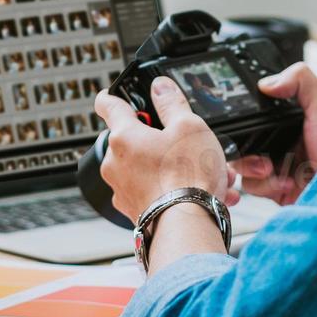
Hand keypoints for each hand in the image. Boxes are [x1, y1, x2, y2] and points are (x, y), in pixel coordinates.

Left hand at [94, 77, 229, 223]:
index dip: (112, 95)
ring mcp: (123, 190)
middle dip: (162, 138)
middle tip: (187, 141)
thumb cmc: (187, 178)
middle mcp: (116, 164)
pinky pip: (155, 190)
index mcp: (123, 137)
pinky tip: (202, 191)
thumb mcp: (189, 126)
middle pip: (134, 139)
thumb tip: (161, 87)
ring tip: (208, 172)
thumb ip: (172, 103)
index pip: (109, 105)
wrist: (187, 228)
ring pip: (149, 167)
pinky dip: (175, 187)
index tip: (111, 94)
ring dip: (175, 165)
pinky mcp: (135, 211)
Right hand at [230, 62, 316, 205]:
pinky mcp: (276, 189)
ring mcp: (277, 167)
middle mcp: (281, 142)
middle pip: (243, 140)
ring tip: (270, 168)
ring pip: (241, 164)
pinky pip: (252, 186)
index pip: (255, 115)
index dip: (246, 118)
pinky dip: (265, 185)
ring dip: (252, 167)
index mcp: (290, 121)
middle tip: (261, 152)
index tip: (246, 120)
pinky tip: (286, 182)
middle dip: (243, 147)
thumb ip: (300, 80)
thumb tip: (267, 82)